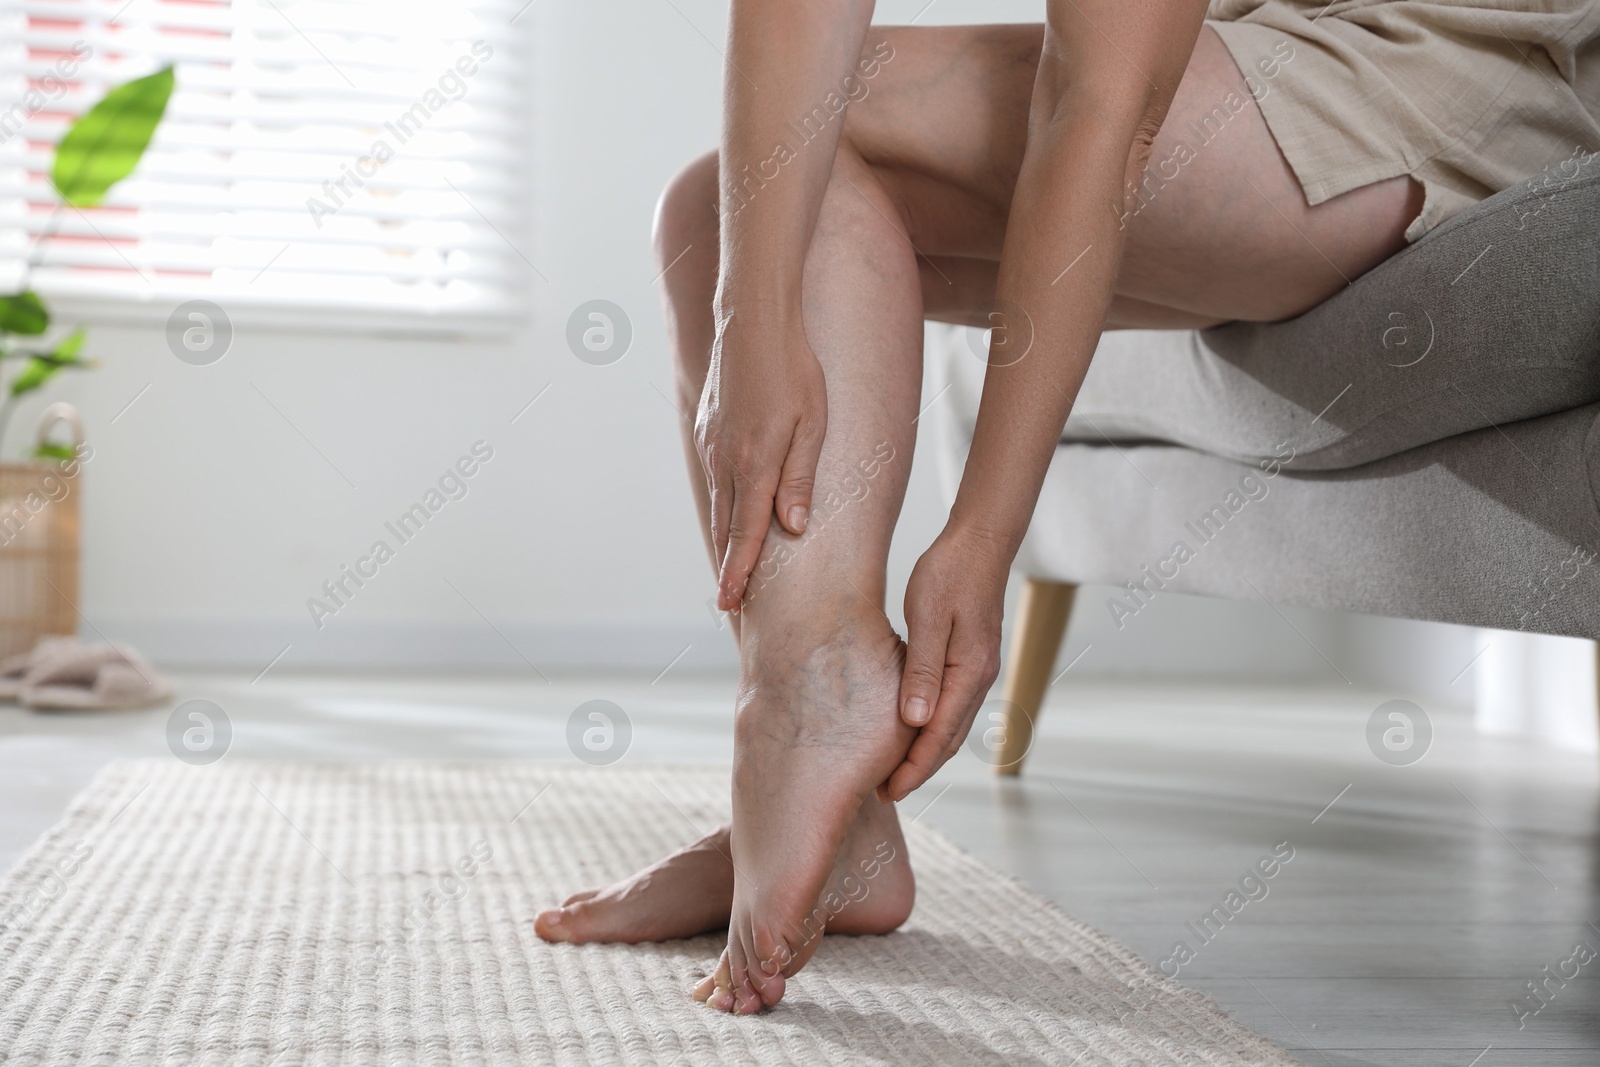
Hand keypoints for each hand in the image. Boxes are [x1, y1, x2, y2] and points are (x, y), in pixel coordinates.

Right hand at [696, 313, 827, 610]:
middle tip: (729, 605)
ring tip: (729, 570)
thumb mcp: (813, 423)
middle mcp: (726, 459)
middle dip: (727, 566)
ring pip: (717, 503)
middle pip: (725, 526)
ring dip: (723, 539)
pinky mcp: (707, 430)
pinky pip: (714, 479)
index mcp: (755, 462)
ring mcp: (711, 444)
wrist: (753, 320)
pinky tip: (730, 517)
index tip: (729, 603)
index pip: (745, 531)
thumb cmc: (795, 368)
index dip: (738, 571)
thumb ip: (800, 477)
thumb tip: (793, 527)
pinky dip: (721, 507)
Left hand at [884, 526, 1008, 800]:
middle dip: (918, 770)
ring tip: (896, 771)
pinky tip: (914, 731)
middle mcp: (980, 678)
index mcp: (969, 672)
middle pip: (949, 739)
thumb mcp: (927, 617)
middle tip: (885, 792)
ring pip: (953, 726)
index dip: (914, 768)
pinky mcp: (973, 661)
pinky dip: (934, 729)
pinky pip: (954, 707)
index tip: (888, 791)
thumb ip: (922, 670)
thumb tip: (917, 720)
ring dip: (926, 753)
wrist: (980, 543)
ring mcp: (980, 671)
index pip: (939, 735)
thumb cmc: (948, 573)